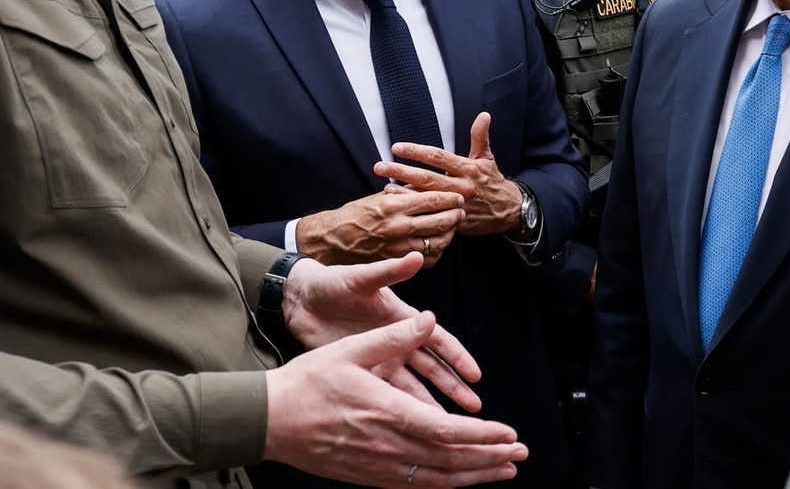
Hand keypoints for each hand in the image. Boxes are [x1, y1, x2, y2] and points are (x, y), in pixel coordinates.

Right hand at [266, 311, 526, 485]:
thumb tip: (429, 318)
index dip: (483, 437)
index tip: (509, 434)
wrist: (268, 420)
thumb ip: (393, 338)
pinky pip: (413, 485)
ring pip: (435, 478)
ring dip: (474, 475)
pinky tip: (461, 479)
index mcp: (386, 411)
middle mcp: (386, 444)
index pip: (446, 432)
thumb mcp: (349, 349)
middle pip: (448, 460)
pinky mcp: (367, 475)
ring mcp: (376, 465)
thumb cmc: (307, 382)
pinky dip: (443, 484)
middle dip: (490, 458)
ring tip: (503, 470)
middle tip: (520, 454)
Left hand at [283, 256, 485, 411]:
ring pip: (412, 387)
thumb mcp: (361, 278)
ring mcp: (380, 359)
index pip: (437, 340)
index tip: (475, 374)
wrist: (300, 300)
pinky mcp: (361, 373)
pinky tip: (411, 427)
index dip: (457, 357)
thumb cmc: (333, 284)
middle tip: (474, 407)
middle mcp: (397, 342)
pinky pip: (386, 395)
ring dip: (430, 403)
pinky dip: (401, 410)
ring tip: (447, 426)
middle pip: (432, 368)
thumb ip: (389, 272)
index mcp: (402, 319)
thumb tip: (415, 257)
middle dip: (453, 386)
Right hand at [295, 187, 463, 265]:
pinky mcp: (396, 262)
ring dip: (450, 233)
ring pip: (437, 242)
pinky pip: (426, 259)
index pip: (433, 200)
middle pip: (440, 221)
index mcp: (393, 205)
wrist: (332, 240)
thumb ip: (404, 193)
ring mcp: (398, 247)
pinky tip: (439, 243)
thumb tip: (428, 185)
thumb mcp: (378, 197)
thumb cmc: (355, 215)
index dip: (451, 198)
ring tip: (453, 226)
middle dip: (456, 215)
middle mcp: (397, 227)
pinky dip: (437, 252)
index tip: (458, 196)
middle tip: (462, 210)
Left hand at [378, 113, 523, 235]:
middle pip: (427, 177)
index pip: (438, 156)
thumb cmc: (493, 182)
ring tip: (385, 187)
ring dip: (405, 193)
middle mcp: (461, 186)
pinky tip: (401, 206)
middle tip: (381, 166)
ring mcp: (457, 204)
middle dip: (402, 171)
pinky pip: (432, 215)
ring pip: (427, 197)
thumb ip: (480, 137)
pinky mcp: (455, 220)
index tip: (397, 147)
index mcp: (468, 168)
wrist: (509, 211)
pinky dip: (417, 210)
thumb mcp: (488, 158)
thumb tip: (484, 115)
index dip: (416, 152)